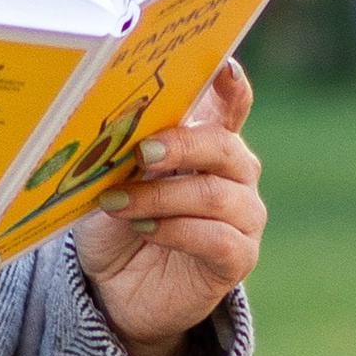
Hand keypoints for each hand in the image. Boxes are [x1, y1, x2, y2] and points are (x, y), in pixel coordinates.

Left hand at [72, 58, 264, 355]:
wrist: (116, 290)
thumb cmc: (117, 224)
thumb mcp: (112, 181)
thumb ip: (126, 155)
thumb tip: (122, 132)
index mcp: (208, 143)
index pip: (231, 105)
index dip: (230, 85)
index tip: (222, 64)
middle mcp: (235, 174)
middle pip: (223, 146)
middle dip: (181, 145)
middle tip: (142, 152)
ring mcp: (243, 216)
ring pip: (216, 195)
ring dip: (162, 197)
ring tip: (119, 202)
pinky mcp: (238, 257)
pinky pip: (217, 238)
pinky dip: (176, 230)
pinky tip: (145, 229)